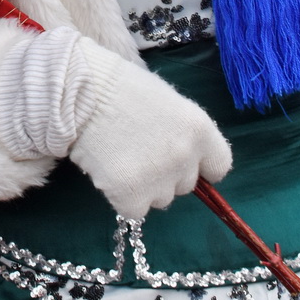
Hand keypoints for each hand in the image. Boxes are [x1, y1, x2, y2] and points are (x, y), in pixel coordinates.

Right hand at [68, 41, 231, 219]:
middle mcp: (186, 157)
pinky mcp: (131, 195)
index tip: (185, 164)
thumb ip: (182, 133)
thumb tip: (186, 158)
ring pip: (160, 199)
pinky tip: (108, 171)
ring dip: (144, 187)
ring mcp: (159, 178)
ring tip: (121, 158)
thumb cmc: (120, 88)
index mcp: (200, 129)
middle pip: (185, 185)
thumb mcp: (167, 103)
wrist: (81, 91)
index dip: (201, 168)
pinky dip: (121, 198)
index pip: (219, 167)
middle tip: (139, 151)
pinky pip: (134, 211)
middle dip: (166, 175)